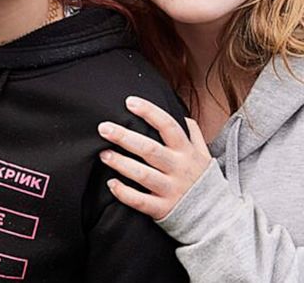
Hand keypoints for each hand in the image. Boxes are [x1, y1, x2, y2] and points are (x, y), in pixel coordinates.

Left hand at [97, 95, 211, 220]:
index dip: (149, 112)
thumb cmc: (204, 182)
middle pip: (149, 149)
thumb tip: (183, 115)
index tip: (129, 101)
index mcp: (187, 152)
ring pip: (142, 175)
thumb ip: (194, 135)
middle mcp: (179, 169)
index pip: (168, 126)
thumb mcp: (205, 156)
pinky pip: (140, 201)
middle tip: (103, 127)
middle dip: (124, 137)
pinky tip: (111, 183)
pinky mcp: (163, 209)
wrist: (219, 220)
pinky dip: (124, 193)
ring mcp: (171, 190)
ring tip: (102, 154)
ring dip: (120, 163)